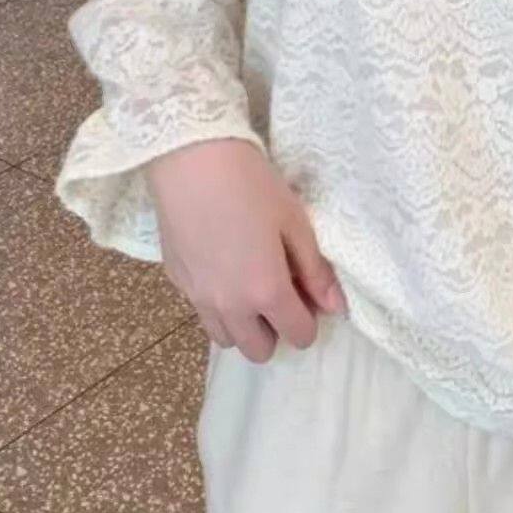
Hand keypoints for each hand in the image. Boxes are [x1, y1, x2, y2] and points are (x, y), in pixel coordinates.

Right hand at [148, 138, 344, 364]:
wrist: (190, 161)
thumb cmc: (252, 185)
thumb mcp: (295, 222)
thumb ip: (315, 270)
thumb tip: (336, 307)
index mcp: (266, 292)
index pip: (298, 335)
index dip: (311, 319)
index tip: (309, 292)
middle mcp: (230, 307)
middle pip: (259, 351)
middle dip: (276, 330)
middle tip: (281, 292)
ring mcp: (198, 298)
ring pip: (226, 339)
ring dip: (244, 324)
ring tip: (250, 285)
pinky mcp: (176, 282)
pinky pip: (202, 313)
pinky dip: (218, 305)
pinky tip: (223, 267)